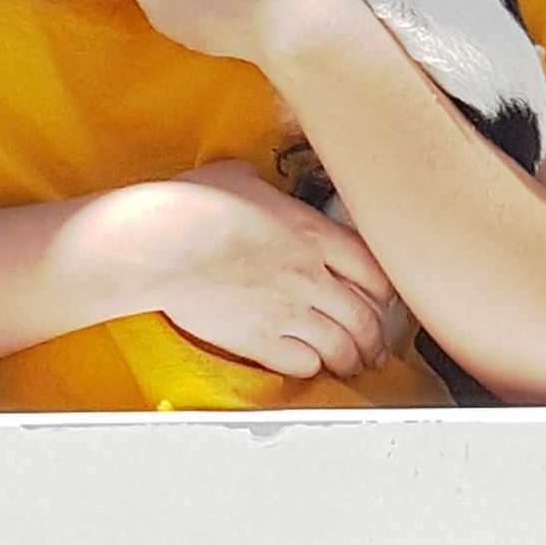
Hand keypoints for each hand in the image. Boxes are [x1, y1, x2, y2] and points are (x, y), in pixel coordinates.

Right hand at [110, 159, 398, 380]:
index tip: (383, 297)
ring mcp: (285, 310)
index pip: (371, 269)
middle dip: (374, 336)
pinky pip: (301, 362)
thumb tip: (245, 178)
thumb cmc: (191, 207)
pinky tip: (310, 365)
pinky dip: (311, 367)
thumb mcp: (235, 176)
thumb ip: (256, 184)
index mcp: (311, 233)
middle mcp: (308, 275)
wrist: (162, 243)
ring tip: (353, 365)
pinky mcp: (258, 338)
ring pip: (339, 346)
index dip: (384, 289)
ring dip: (351, 359)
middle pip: (363, 316)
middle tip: (375, 344)